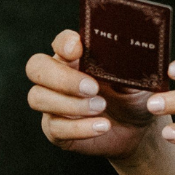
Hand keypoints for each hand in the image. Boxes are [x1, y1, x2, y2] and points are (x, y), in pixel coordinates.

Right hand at [25, 30, 161, 158]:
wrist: (138, 131)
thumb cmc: (134, 97)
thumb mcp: (137, 78)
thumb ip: (127, 63)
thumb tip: (129, 47)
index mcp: (76, 57)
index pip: (60, 42)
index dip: (64, 43)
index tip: (78, 49)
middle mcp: (57, 76)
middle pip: (36, 68)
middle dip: (62, 77)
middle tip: (92, 88)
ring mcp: (52, 103)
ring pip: (38, 97)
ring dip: (70, 104)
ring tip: (101, 108)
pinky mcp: (55, 129)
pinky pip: (55, 128)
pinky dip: (79, 127)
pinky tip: (101, 126)